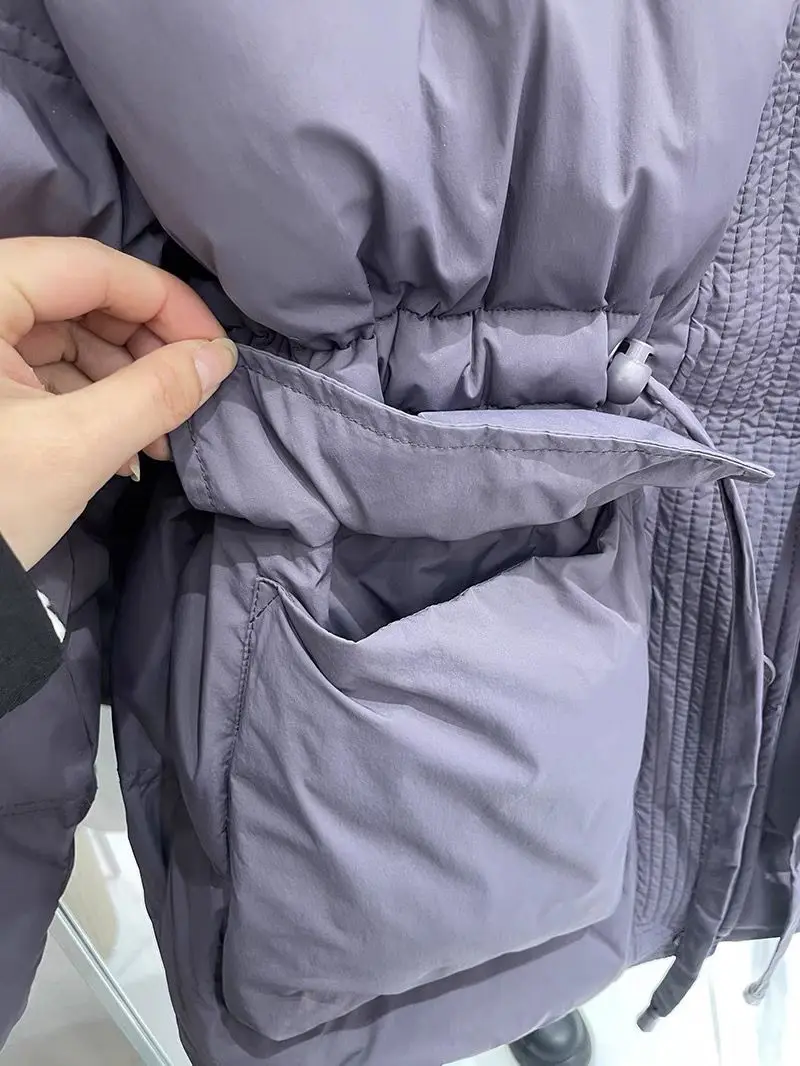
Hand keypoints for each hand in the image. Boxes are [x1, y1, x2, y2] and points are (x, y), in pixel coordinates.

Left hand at [0, 237, 237, 568]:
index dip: (165, 303)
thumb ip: (155, 393)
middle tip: (189, 399)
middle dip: (146, 353)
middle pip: (82, 299)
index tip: (214, 350)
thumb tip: (218, 357)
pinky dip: (93, 404)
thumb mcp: (76, 447)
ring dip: (126, 386)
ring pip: (69, 338)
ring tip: (158, 443)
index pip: (90, 267)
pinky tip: (125, 452)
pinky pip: (47, 371)